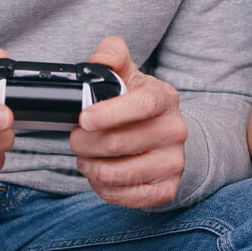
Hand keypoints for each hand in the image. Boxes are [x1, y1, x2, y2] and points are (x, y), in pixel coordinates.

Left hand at [70, 36, 187, 208]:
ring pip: (114, 173)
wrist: (167, 136)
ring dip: (89, 166)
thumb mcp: (128, 74)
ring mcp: (173, 163)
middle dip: (83, 142)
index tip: (84, 119)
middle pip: (118, 143)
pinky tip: (100, 172)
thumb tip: (99, 60)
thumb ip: (112, 55)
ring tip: (86, 156)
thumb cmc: (139, 105)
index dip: (109, 114)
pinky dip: (101, 186)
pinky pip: (121, 195)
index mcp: (165, 98)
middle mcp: (175, 131)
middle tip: (76, 138)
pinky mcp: (166, 190)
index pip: (141, 105)